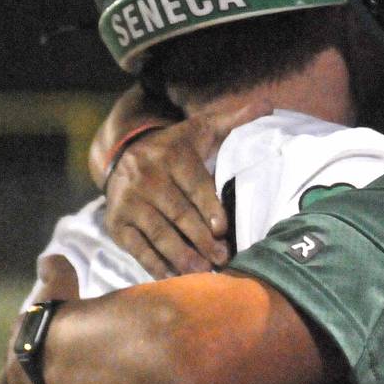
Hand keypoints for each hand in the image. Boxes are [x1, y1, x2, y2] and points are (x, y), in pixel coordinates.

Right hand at [104, 99, 271, 276]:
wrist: (124, 155)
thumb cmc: (175, 148)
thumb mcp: (201, 130)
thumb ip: (233, 120)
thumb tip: (268, 105)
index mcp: (171, 154)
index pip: (193, 183)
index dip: (209, 206)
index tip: (223, 228)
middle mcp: (146, 175)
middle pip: (177, 212)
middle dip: (201, 238)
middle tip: (222, 258)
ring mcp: (128, 200)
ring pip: (158, 232)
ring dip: (180, 255)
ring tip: (202, 272)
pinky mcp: (116, 222)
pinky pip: (136, 247)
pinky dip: (154, 264)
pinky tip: (173, 278)